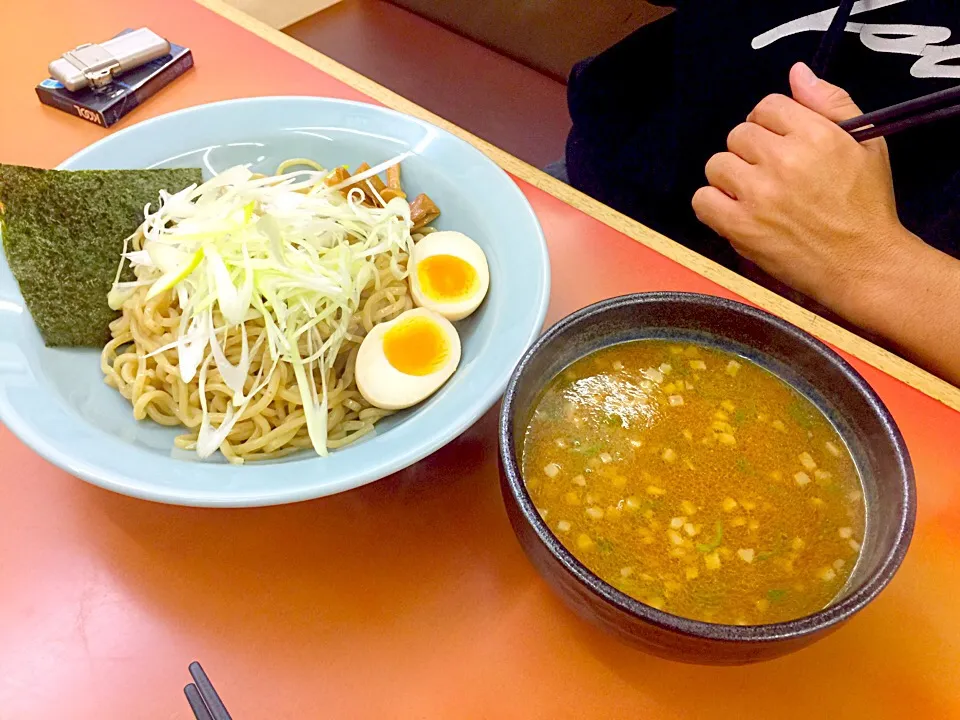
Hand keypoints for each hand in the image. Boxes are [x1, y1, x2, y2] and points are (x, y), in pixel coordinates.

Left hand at [692, 62, 919, 314]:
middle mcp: (783, 161)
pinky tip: (734, 210)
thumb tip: (796, 72)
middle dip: (751, 151)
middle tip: (770, 173)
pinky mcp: (741, 228)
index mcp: (815, 135)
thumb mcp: (865, 142)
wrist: (863, 264)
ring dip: (729, 176)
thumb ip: (830, 102)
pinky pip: (702, 200)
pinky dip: (712, 204)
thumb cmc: (867, 205)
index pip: (767, 106)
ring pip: (716, 164)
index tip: (779, 143)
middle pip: (739, 134)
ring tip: (753, 193)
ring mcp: (758, 195)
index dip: (770, 123)